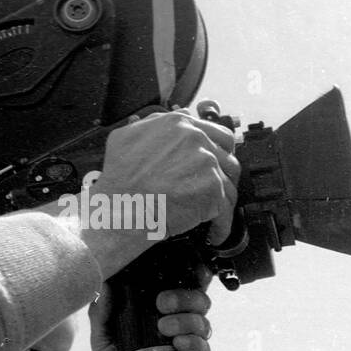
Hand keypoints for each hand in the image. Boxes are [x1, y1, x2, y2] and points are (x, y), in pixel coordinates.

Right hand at [81, 109, 240, 278]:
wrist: (121, 206)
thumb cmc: (120, 178)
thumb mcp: (127, 137)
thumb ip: (155, 124)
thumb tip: (180, 117)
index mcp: (179, 124)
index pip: (219, 134)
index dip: (220, 153)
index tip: (217, 166)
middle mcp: (196, 138)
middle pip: (229, 158)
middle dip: (226, 178)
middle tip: (218, 193)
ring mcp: (207, 162)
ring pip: (230, 184)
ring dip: (224, 201)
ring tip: (215, 215)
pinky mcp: (212, 188)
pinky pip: (226, 207)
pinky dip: (222, 223)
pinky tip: (214, 233)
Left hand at [89, 281, 212, 350]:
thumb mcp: (103, 336)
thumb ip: (102, 312)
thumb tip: (105, 285)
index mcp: (164, 312)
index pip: (186, 289)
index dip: (195, 276)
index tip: (190, 270)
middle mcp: (182, 325)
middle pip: (200, 301)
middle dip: (185, 298)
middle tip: (163, 303)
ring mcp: (191, 345)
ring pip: (204, 324)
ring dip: (187, 321)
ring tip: (165, 328)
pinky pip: (204, 350)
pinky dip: (194, 343)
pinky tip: (179, 343)